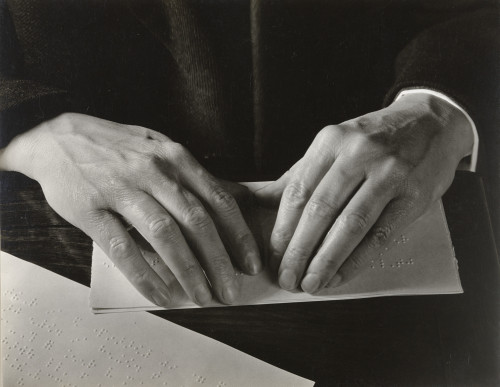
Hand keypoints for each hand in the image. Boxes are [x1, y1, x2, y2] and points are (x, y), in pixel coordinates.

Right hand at [0, 113, 260, 305]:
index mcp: (175, 157)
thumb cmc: (116, 148)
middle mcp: (153, 171)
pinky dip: (146, 276)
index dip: (238, 235)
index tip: (250, 262)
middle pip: (196, 222)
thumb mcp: (159, 148)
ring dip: (188, 272)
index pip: (218, 199)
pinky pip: (124, 249)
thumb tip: (229, 199)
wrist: (56, 138)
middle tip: (231, 291)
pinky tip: (162, 296)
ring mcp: (121, 189)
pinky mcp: (92, 210)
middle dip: (219, 262)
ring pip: (165, 236)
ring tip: (203, 298)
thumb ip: (193, 174)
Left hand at [255, 93, 472, 292]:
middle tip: (287, 279)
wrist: (431, 122)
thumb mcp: (335, 145)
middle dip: (298, 251)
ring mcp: (389, 172)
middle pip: (320, 211)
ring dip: (325, 261)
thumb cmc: (373, 140)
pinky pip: (380, 235)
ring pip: (349, 225)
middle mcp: (358, 154)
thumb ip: (300, 174)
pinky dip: (357, 260)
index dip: (282, 229)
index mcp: (331, 141)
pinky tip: (340, 276)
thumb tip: (259, 199)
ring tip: (310, 284)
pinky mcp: (414, 194)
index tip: (273, 257)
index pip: (298, 191)